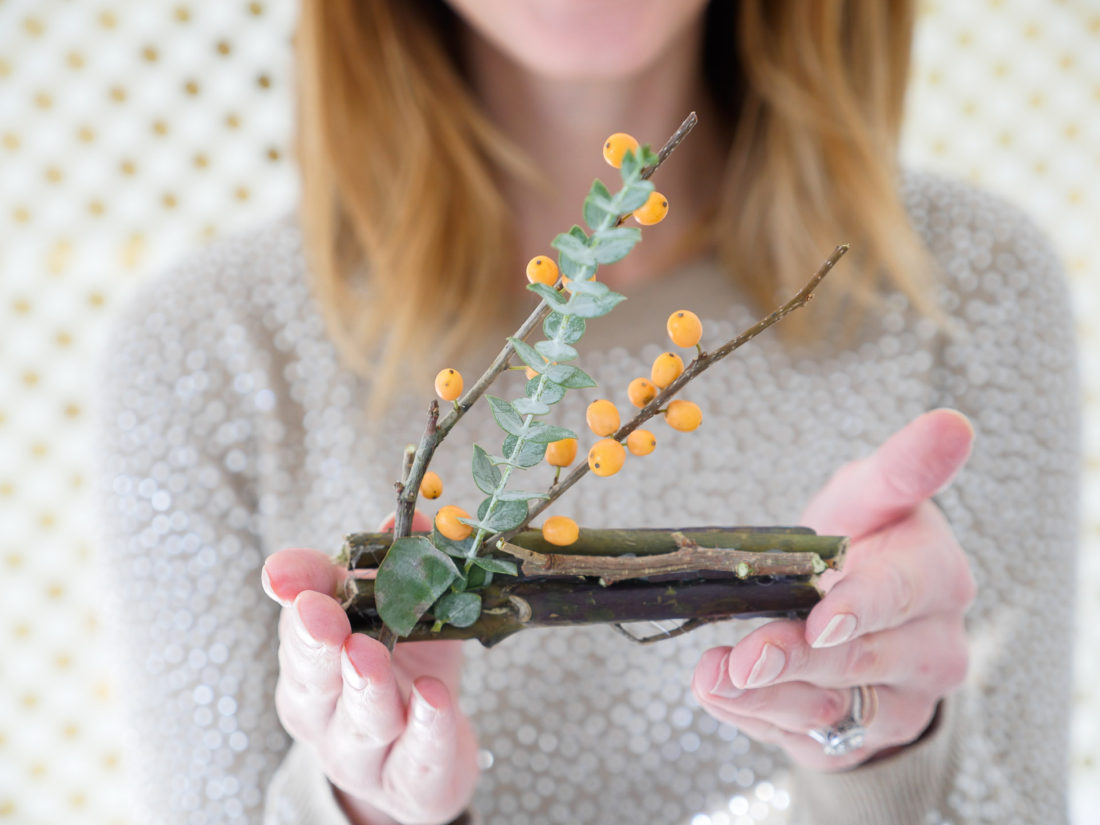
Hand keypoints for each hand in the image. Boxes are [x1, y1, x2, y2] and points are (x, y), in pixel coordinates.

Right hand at [261, 511, 478, 824]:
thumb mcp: (399, 617)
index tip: (285, 575)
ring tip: (368, 653)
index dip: (294, 595)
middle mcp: (325, 710)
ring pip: (358, 721)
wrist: (423, 764)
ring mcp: (364, 752)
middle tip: (319, 613)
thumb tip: (415, 516)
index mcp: (312, 662)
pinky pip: (415, 757)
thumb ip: (400, 567)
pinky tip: (435, 697)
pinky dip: (426, 726)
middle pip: (311, 678)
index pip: (297, 623)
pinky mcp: (410, 784)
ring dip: (362, 686)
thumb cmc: (404, 675)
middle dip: (313, 642)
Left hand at [692, 409, 976, 771]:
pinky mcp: (860, 738)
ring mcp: (899, 701)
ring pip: (832, 709)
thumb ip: (903, 466)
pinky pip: (808, 739)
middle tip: (742, 658)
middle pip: (861, 658)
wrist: (857, 606)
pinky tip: (722, 695)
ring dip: (766, 698)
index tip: (823, 617)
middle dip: (796, 659)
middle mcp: (932, 649)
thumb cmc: (864, 538)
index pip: (905, 594)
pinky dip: (758, 719)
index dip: (862, 606)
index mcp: (937, 579)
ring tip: (714, 678)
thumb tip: (951, 422)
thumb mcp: (873, 496)